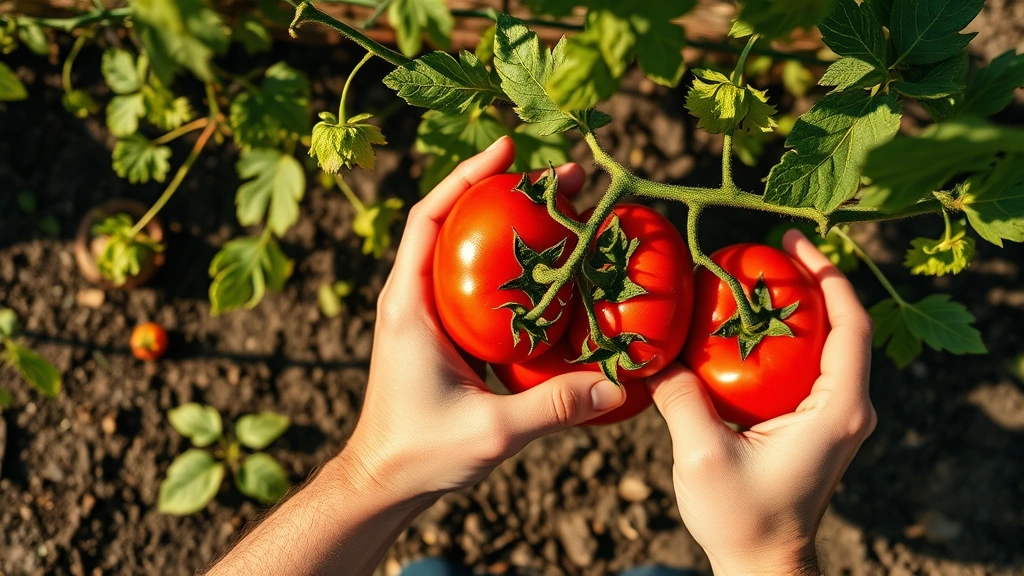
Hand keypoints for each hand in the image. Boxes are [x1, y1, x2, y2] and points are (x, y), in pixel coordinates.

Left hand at [343, 136, 625, 504]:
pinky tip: (550, 270)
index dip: (465, 177)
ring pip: (465, 252)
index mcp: (409, 305)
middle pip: (454, 223)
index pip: (429, 218)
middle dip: (504, 192)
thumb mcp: (490, 431)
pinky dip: (509, 266)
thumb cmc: (421, 453)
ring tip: (562, 209)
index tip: (507, 148)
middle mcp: (412, 299)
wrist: (384, 481)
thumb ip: (551, 408)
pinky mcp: (441, 334)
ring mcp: (425, 315)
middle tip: (563, 179)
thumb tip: (616, 386)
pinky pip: (475, 284)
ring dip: (507, 225)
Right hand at [647, 229, 876, 575]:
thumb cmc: (743, 519)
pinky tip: (741, 327)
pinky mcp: (814, 424)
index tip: (797, 240)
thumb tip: (652, 353)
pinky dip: (781, 339)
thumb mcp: (704, 456)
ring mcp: (833, 416)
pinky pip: (806, 367)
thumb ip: (680, 397)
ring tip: (756, 276)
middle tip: (768, 249)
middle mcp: (847, 407)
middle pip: (842, 325)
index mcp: (838, 409)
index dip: (828, 275)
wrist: (763, 564)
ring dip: (797, 308)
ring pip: (825, 345)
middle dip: (811, 281)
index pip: (850, 325)